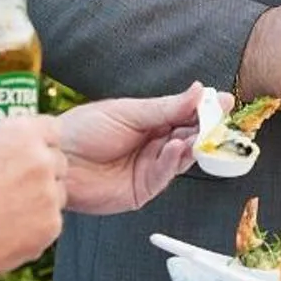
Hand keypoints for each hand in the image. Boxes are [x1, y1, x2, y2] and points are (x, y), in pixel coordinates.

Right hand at [0, 116, 66, 280]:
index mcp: (20, 133)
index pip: (50, 129)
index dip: (37, 140)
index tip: (22, 153)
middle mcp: (42, 162)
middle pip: (56, 162)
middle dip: (39, 171)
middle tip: (12, 184)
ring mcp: (48, 198)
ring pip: (55, 195)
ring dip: (39, 200)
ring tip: (5, 210)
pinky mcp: (48, 230)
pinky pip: (48, 225)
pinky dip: (32, 229)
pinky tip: (5, 231)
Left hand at [61, 86, 206, 213]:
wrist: (56, 159)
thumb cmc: (82, 130)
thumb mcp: (128, 112)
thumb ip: (166, 107)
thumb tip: (198, 91)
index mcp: (151, 122)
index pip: (186, 114)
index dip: (205, 109)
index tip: (223, 101)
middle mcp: (153, 145)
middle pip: (190, 137)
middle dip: (205, 128)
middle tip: (218, 119)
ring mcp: (149, 167)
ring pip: (183, 157)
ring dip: (193, 145)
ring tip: (197, 134)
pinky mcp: (142, 189)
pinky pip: (165, 176)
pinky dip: (173, 161)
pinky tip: (175, 147)